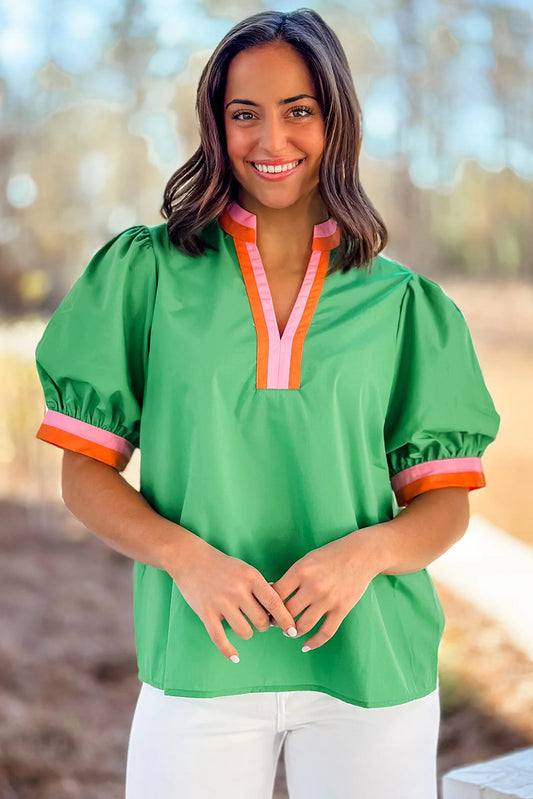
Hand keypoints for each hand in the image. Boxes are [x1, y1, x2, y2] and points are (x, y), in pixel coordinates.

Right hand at [166, 535, 296, 662]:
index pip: (275, 603)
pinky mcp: (206, 612)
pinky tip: (235, 657)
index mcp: (251, 577)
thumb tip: (279, 608)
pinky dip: (228, 651)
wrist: (190, 558)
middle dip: (263, 625)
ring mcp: (221, 602)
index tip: (293, 630)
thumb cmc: (222, 565)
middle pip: (261, 621)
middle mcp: (237, 590)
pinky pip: (219, 638)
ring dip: (247, 632)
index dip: (286, 619)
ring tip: (243, 624)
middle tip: (259, 621)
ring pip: (244, 631)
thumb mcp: (246, 570)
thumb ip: (261, 587)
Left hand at [272, 531, 379, 651]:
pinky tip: (305, 646)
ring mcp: (328, 599)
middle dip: (278, 622)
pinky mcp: (342, 609)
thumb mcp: (307, 560)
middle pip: (287, 613)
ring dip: (293, 632)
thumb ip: (291, 577)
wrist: (361, 554)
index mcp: (301, 571)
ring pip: (304, 625)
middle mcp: (313, 586)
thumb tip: (271, 593)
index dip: (267, 605)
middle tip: (275, 623)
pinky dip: (314, 642)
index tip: (265, 610)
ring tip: (290, 632)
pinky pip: (326, 632)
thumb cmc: (330, 555)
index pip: (276, 595)